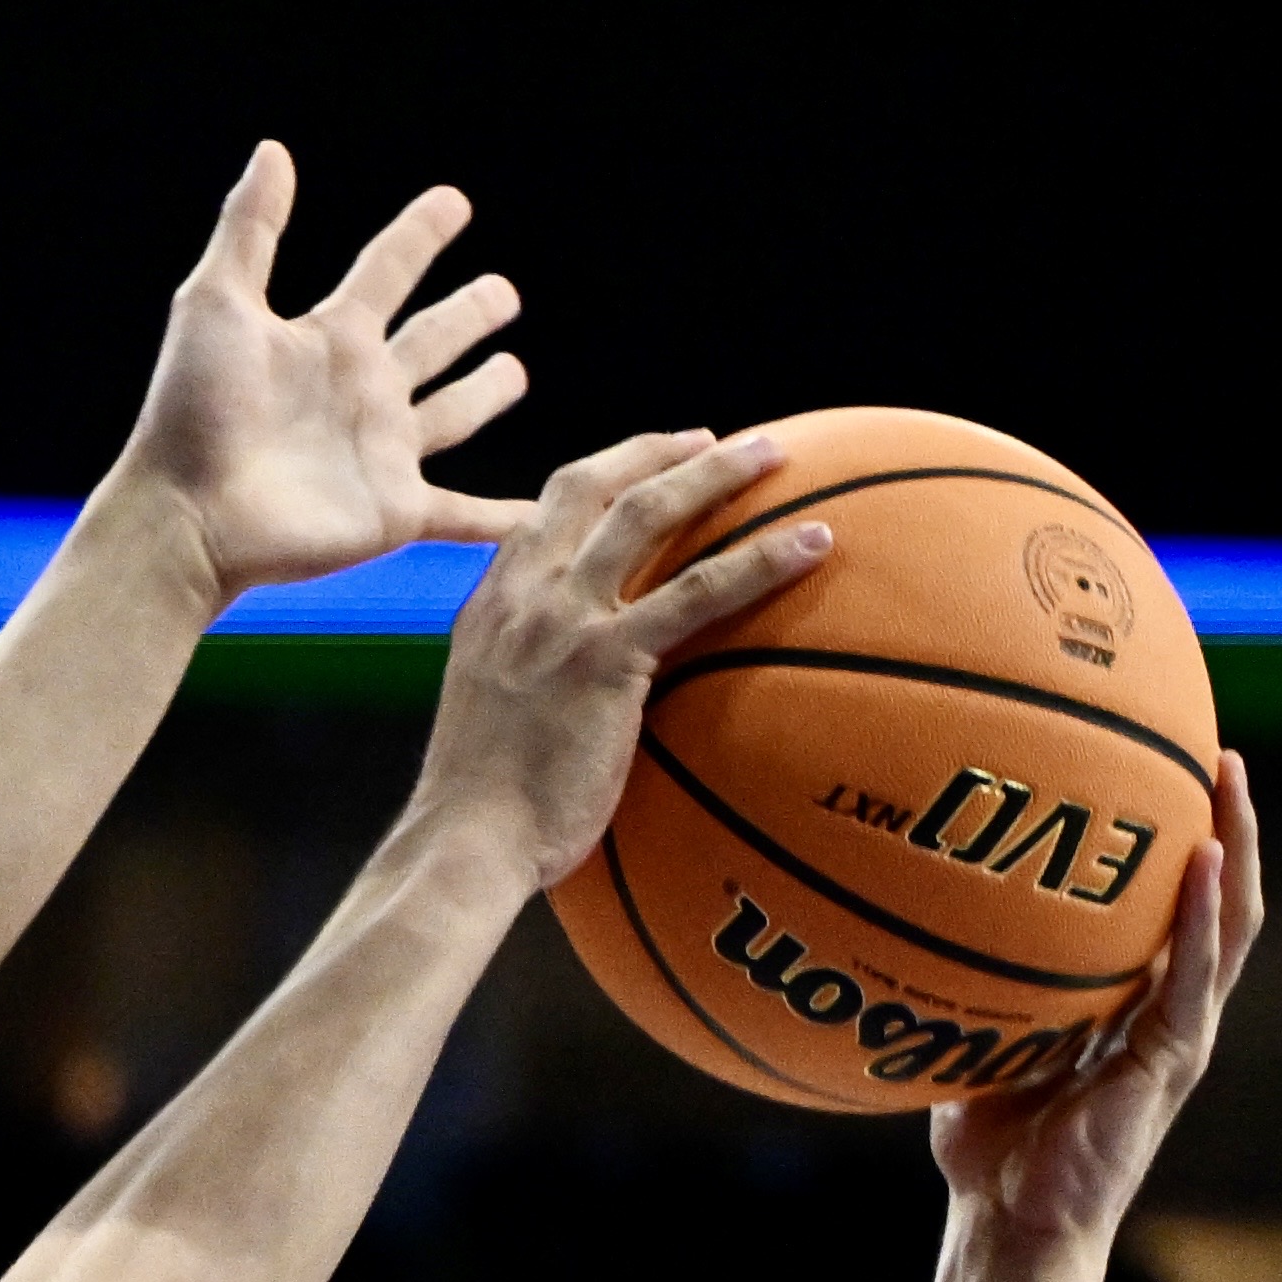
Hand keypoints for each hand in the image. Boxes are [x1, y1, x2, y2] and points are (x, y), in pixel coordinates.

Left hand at [110, 143, 533, 598]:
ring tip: (515, 374)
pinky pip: (460, 513)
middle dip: (468, 316)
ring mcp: (382, 451)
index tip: (452, 202)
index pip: (387, 269)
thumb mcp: (215, 304)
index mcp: (329, 337)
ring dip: (483, 396)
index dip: (419, 235)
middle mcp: (363, 389)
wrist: (186, 512)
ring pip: (452, 415)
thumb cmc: (190, 410)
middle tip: (503, 293)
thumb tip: (272, 149)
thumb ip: (250, 229)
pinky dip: (498, 517)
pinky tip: (535, 512)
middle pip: (431, 340)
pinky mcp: (394, 510)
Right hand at [405, 428, 828, 887]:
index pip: (544, 514)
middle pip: (592, 489)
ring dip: (717, 474)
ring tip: (776, 456)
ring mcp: (561, 622)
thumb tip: (575, 688)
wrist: (466, 841)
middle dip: (658, 452)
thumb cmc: (480, 808)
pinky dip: (762, 560)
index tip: (649, 465)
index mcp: (488, 608)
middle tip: (718, 440)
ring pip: (646, 516)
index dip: (603, 477)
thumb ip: (527, 676)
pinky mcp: (607, 658)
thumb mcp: (489, 716)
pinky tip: (815, 544)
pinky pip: (698, 592)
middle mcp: (521, 598)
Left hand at [933, 752, 1266, 1254]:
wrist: (1010, 1224)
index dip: (1176, 846)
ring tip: (1227, 779)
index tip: (1163, 774)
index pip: (1168, 910)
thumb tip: (899, 927)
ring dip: (1234, 848)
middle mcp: (1165, 1012)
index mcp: (1130, 1007)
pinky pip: (1193, 976)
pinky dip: (1200, 918)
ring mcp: (1178, 1035)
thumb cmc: (987, 1149)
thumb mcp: (974, 1048)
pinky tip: (1203, 863)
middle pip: (1216, 899)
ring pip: (1228, 925)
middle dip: (1224, 823)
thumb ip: (967, 992)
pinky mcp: (1173, 1061)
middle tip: (1216, 751)